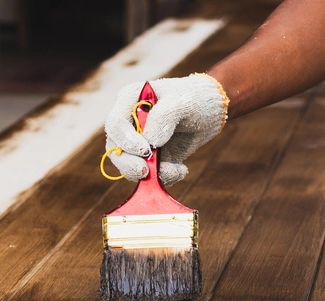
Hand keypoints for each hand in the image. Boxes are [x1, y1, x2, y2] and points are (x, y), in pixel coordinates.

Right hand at [103, 73, 227, 184]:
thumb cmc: (195, 98)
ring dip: (148, 174)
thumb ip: (163, 117)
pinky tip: (181, 169)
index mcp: (130, 100)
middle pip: (115, 149)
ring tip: (176, 170)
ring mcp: (137, 142)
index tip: (145, 149)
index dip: (125, 139)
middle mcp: (128, 122)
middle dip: (129, 164)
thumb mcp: (183, 102)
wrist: (210, 112)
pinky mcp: (149, 158)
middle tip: (147, 171)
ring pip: (127, 166)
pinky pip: (147, 175)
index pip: (115, 123)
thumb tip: (150, 143)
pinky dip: (163, 178)